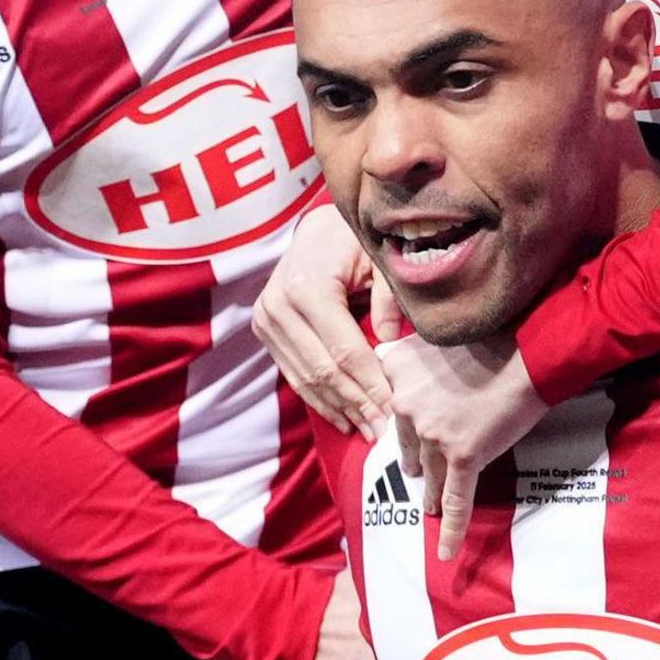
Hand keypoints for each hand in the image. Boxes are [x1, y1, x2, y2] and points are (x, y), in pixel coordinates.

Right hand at [255, 206, 389, 433]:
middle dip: (357, 404)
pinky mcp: (264, 329)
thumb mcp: (379, 259)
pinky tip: (343, 418)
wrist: (316, 228)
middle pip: (324, 370)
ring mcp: (266, 319)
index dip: (371, 385)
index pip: (345, 350)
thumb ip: (388, 297)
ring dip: (339, 409)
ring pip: (306, 377)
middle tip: (385, 432)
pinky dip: (319, 399)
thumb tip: (391, 341)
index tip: (396, 411)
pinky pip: (293, 373)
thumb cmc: (354, 242)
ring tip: (368, 432)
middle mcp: (279, 305)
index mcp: (308, 286)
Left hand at [382, 327, 548, 558]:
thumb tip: (394, 366)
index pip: (388, 406)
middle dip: (416, 458)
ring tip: (430, 506)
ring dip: (430, 491)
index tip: (407, 433)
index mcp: (396, 371)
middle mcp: (406, 404)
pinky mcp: (463, 456)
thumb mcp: (433, 336)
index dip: (403, 423)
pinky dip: (450, 529)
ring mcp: (433, 434)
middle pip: (406, 444)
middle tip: (422, 467)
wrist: (529, 346)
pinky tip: (444, 553)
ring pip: (427, 473)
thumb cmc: (491, 336)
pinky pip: (455, 500)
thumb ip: (410, 358)